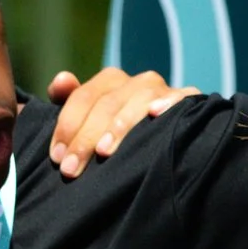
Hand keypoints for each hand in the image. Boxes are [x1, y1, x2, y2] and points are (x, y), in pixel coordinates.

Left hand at [48, 69, 194, 177]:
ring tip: (104, 152)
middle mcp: (138, 82)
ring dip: (120, 124)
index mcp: (112, 81)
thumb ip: (70, 102)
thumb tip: (62, 79)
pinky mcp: (189, 101)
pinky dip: (169, 102)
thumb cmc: (117, 134)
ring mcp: (163, 91)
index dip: (67, 125)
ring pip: (139, 99)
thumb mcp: (90, 120)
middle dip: (86, 137)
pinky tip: (156, 114)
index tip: (57, 157)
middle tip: (72, 168)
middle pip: (107, 103)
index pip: (84, 96)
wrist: (165, 142)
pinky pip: (183, 96)